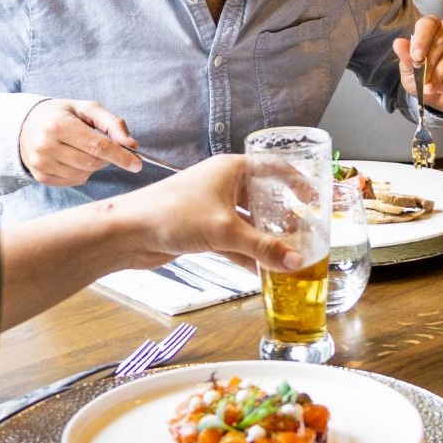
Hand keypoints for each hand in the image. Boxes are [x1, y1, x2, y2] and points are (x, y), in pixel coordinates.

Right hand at [19, 98, 142, 185]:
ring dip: (93, 165)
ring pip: (85, 174)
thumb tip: (132, 144)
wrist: (24, 125)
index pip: (98, 146)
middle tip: (103, 146)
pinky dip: (81, 172)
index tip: (137, 164)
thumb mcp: (86, 109)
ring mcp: (41, 163)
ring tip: (82, 149)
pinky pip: (74, 181)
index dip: (121, 156)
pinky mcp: (41, 176)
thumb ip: (112, 123)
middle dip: (106, 157)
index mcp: (59, 125)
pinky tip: (73, 158)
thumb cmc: (62, 114)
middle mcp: (46, 145)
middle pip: (93, 162)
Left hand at [119, 155, 303, 273]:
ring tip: (289, 256)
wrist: (128, 231)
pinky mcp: (202, 229)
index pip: (274, 169)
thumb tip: (296, 261)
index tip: (315, 200)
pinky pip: (234, 240)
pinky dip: (247, 254)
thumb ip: (263, 247)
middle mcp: (223, 184)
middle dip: (284, 217)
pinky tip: (262, 273)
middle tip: (305, 234)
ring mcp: (212, 207)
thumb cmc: (171, 214)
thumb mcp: (225, 230)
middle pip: (263, 198)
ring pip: (249, 222)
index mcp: (231, 169)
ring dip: (266, 240)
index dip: (298, 183)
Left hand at [393, 16, 442, 113]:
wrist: (441, 99)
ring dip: (439, 74)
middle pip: (440, 38)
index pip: (428, 23)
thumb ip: (405, 58)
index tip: (416, 57)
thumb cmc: (425, 80)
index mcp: (431, 29)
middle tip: (423, 81)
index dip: (422, 39)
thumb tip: (398, 43)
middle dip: (429, 64)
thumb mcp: (410, 73)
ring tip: (432, 87)